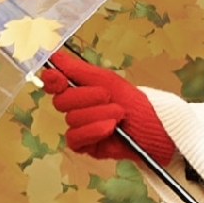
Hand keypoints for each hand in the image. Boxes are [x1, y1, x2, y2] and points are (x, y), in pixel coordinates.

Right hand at [41, 48, 175, 167]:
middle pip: (61, 102)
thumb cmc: (131, 101)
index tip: (57, 78)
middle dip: (86, 97)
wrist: (151, 126)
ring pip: (72, 119)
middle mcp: (75, 109)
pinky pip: (76, 138)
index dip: (52, 80)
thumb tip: (54, 56)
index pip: (55, 84)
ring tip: (119, 114)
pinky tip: (110, 129)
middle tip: (108, 96)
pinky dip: (93, 130)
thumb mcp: (106, 80)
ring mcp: (79, 128)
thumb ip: (78, 70)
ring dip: (98, 114)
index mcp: (78, 90)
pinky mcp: (84, 146)